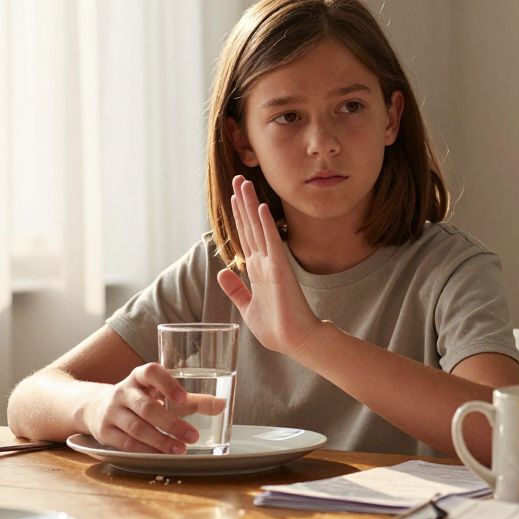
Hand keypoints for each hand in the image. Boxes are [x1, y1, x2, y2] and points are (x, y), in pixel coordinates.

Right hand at [81, 363, 224, 453]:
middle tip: (193, 436)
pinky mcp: (105, 431)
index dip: (166, 383)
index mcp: (139, 377)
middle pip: (147, 407)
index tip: (183, 397)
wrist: (97, 407)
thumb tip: (222, 405)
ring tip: (180, 450)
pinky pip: (126, 443)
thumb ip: (193, 401)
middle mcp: (123, 391)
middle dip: (171, 423)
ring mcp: (112, 411)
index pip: (150, 372)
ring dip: (160, 440)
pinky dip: (145, 450)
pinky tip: (161, 456)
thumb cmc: (142, 399)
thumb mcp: (164, 395)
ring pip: (137, 427)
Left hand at [215, 175, 322, 352]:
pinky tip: (261, 207)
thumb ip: (235, 289)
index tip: (233, 196)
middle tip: (238, 178)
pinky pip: (272, 242)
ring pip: (259, 227)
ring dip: (250, 205)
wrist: (295, 340)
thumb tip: (222, 272)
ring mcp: (272, 263)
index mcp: (256, 270)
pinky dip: (266, 224)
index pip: (245, 237)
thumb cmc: (276, 328)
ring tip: (244, 182)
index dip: (238, 216)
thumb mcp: (247, 307)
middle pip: (250, 226)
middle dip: (242, 202)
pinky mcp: (280, 269)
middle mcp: (264, 262)